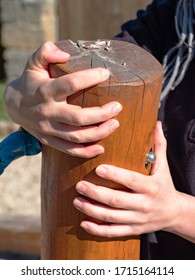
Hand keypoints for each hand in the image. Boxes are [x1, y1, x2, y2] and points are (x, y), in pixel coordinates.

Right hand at [4, 41, 121, 157]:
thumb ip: (45, 52)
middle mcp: (47, 112)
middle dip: (101, 113)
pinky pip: (68, 150)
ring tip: (115, 124)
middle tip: (118, 107)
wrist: (14, 106)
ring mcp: (48, 129)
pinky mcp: (48, 140)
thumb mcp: (33, 63)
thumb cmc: (31, 82)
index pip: (71, 84)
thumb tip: (64, 54)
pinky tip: (101, 148)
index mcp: (46, 91)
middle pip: (78, 117)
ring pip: (76, 136)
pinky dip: (85, 152)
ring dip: (99, 133)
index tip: (106, 73)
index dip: (90, 78)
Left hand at [73, 121, 185, 236]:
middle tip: (79, 185)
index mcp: (151, 187)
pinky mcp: (133, 230)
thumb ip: (159, 144)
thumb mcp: (164, 166)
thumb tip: (156, 123)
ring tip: (77, 200)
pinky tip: (84, 222)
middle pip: (116, 200)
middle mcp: (144, 204)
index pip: (131, 180)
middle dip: (95, 193)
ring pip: (111, 217)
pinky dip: (97, 230)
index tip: (98, 169)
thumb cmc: (165, 185)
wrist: (174, 213)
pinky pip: (113, 232)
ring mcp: (138, 219)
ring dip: (91, 210)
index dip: (115, 175)